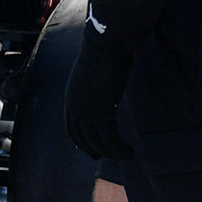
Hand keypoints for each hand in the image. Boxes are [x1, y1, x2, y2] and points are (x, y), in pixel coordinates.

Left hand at [65, 29, 136, 160]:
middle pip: (83, 139)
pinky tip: (130, 151)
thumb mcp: (96, 76)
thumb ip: (98, 89)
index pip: (72, 129)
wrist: (106, 45)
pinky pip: (109, 138)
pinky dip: (119, 149)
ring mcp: (85, 110)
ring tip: (128, 156)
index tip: (94, 153)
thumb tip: (109, 94)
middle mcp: (74, 107)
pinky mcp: (99, 111)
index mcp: (71, 98)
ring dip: (113, 153)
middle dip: (98, 151)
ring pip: (97, 142)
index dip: (82, 143)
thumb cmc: (106, 55)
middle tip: (115, 157)